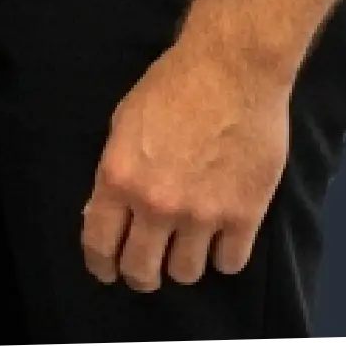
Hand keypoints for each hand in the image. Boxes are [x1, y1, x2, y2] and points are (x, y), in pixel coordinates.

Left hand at [81, 41, 290, 291]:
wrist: (230, 71)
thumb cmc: (172, 86)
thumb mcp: (124, 125)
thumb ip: (117, 173)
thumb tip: (111, 210)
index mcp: (119, 178)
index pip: (100, 244)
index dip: (101, 265)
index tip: (106, 271)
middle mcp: (157, 204)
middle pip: (142, 271)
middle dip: (140, 274)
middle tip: (146, 268)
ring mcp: (202, 214)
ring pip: (186, 273)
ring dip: (183, 263)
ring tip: (186, 246)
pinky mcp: (245, 216)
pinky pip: (230, 264)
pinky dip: (224, 256)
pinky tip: (221, 239)